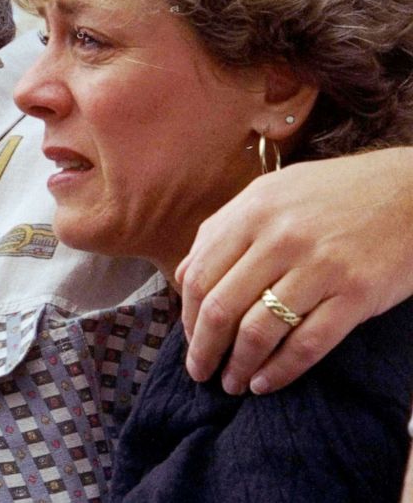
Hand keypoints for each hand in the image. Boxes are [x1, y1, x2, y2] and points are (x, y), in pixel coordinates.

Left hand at [176, 147, 412, 394]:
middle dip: (204, 348)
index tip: (190, 339)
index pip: (201, 275)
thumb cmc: (332, 194)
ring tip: (232, 383)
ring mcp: (319, 266)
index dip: (188, 316)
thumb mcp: (270, 194)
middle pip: (222, 307)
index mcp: (252, 211)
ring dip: (239, 365)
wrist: (410, 191)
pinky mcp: (355, 294)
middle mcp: (280, 237)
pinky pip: (307, 344)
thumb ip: (223, 230)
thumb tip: (183, 277)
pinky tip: (265, 383)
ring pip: (259, 330)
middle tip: (200, 372)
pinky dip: (280, 371)